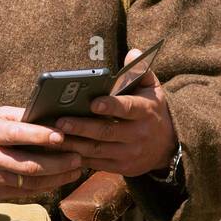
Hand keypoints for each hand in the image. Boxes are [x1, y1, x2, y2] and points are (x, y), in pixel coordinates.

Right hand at [0, 106, 82, 202]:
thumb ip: (20, 116)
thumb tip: (51, 114)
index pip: (16, 134)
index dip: (39, 135)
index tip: (61, 135)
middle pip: (28, 164)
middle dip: (57, 163)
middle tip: (78, 157)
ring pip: (30, 182)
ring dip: (57, 177)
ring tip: (77, 169)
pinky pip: (26, 192)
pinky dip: (47, 186)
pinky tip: (62, 179)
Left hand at [55, 48, 178, 176]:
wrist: (167, 145)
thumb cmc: (152, 109)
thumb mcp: (152, 88)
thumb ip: (141, 69)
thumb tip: (132, 53)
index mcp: (145, 110)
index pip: (127, 108)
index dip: (110, 106)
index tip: (93, 103)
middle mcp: (138, 134)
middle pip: (106, 131)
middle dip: (82, 127)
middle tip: (60, 121)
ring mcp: (129, 153)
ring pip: (97, 149)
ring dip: (74, 144)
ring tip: (53, 136)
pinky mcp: (121, 167)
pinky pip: (96, 163)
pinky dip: (77, 157)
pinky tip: (60, 150)